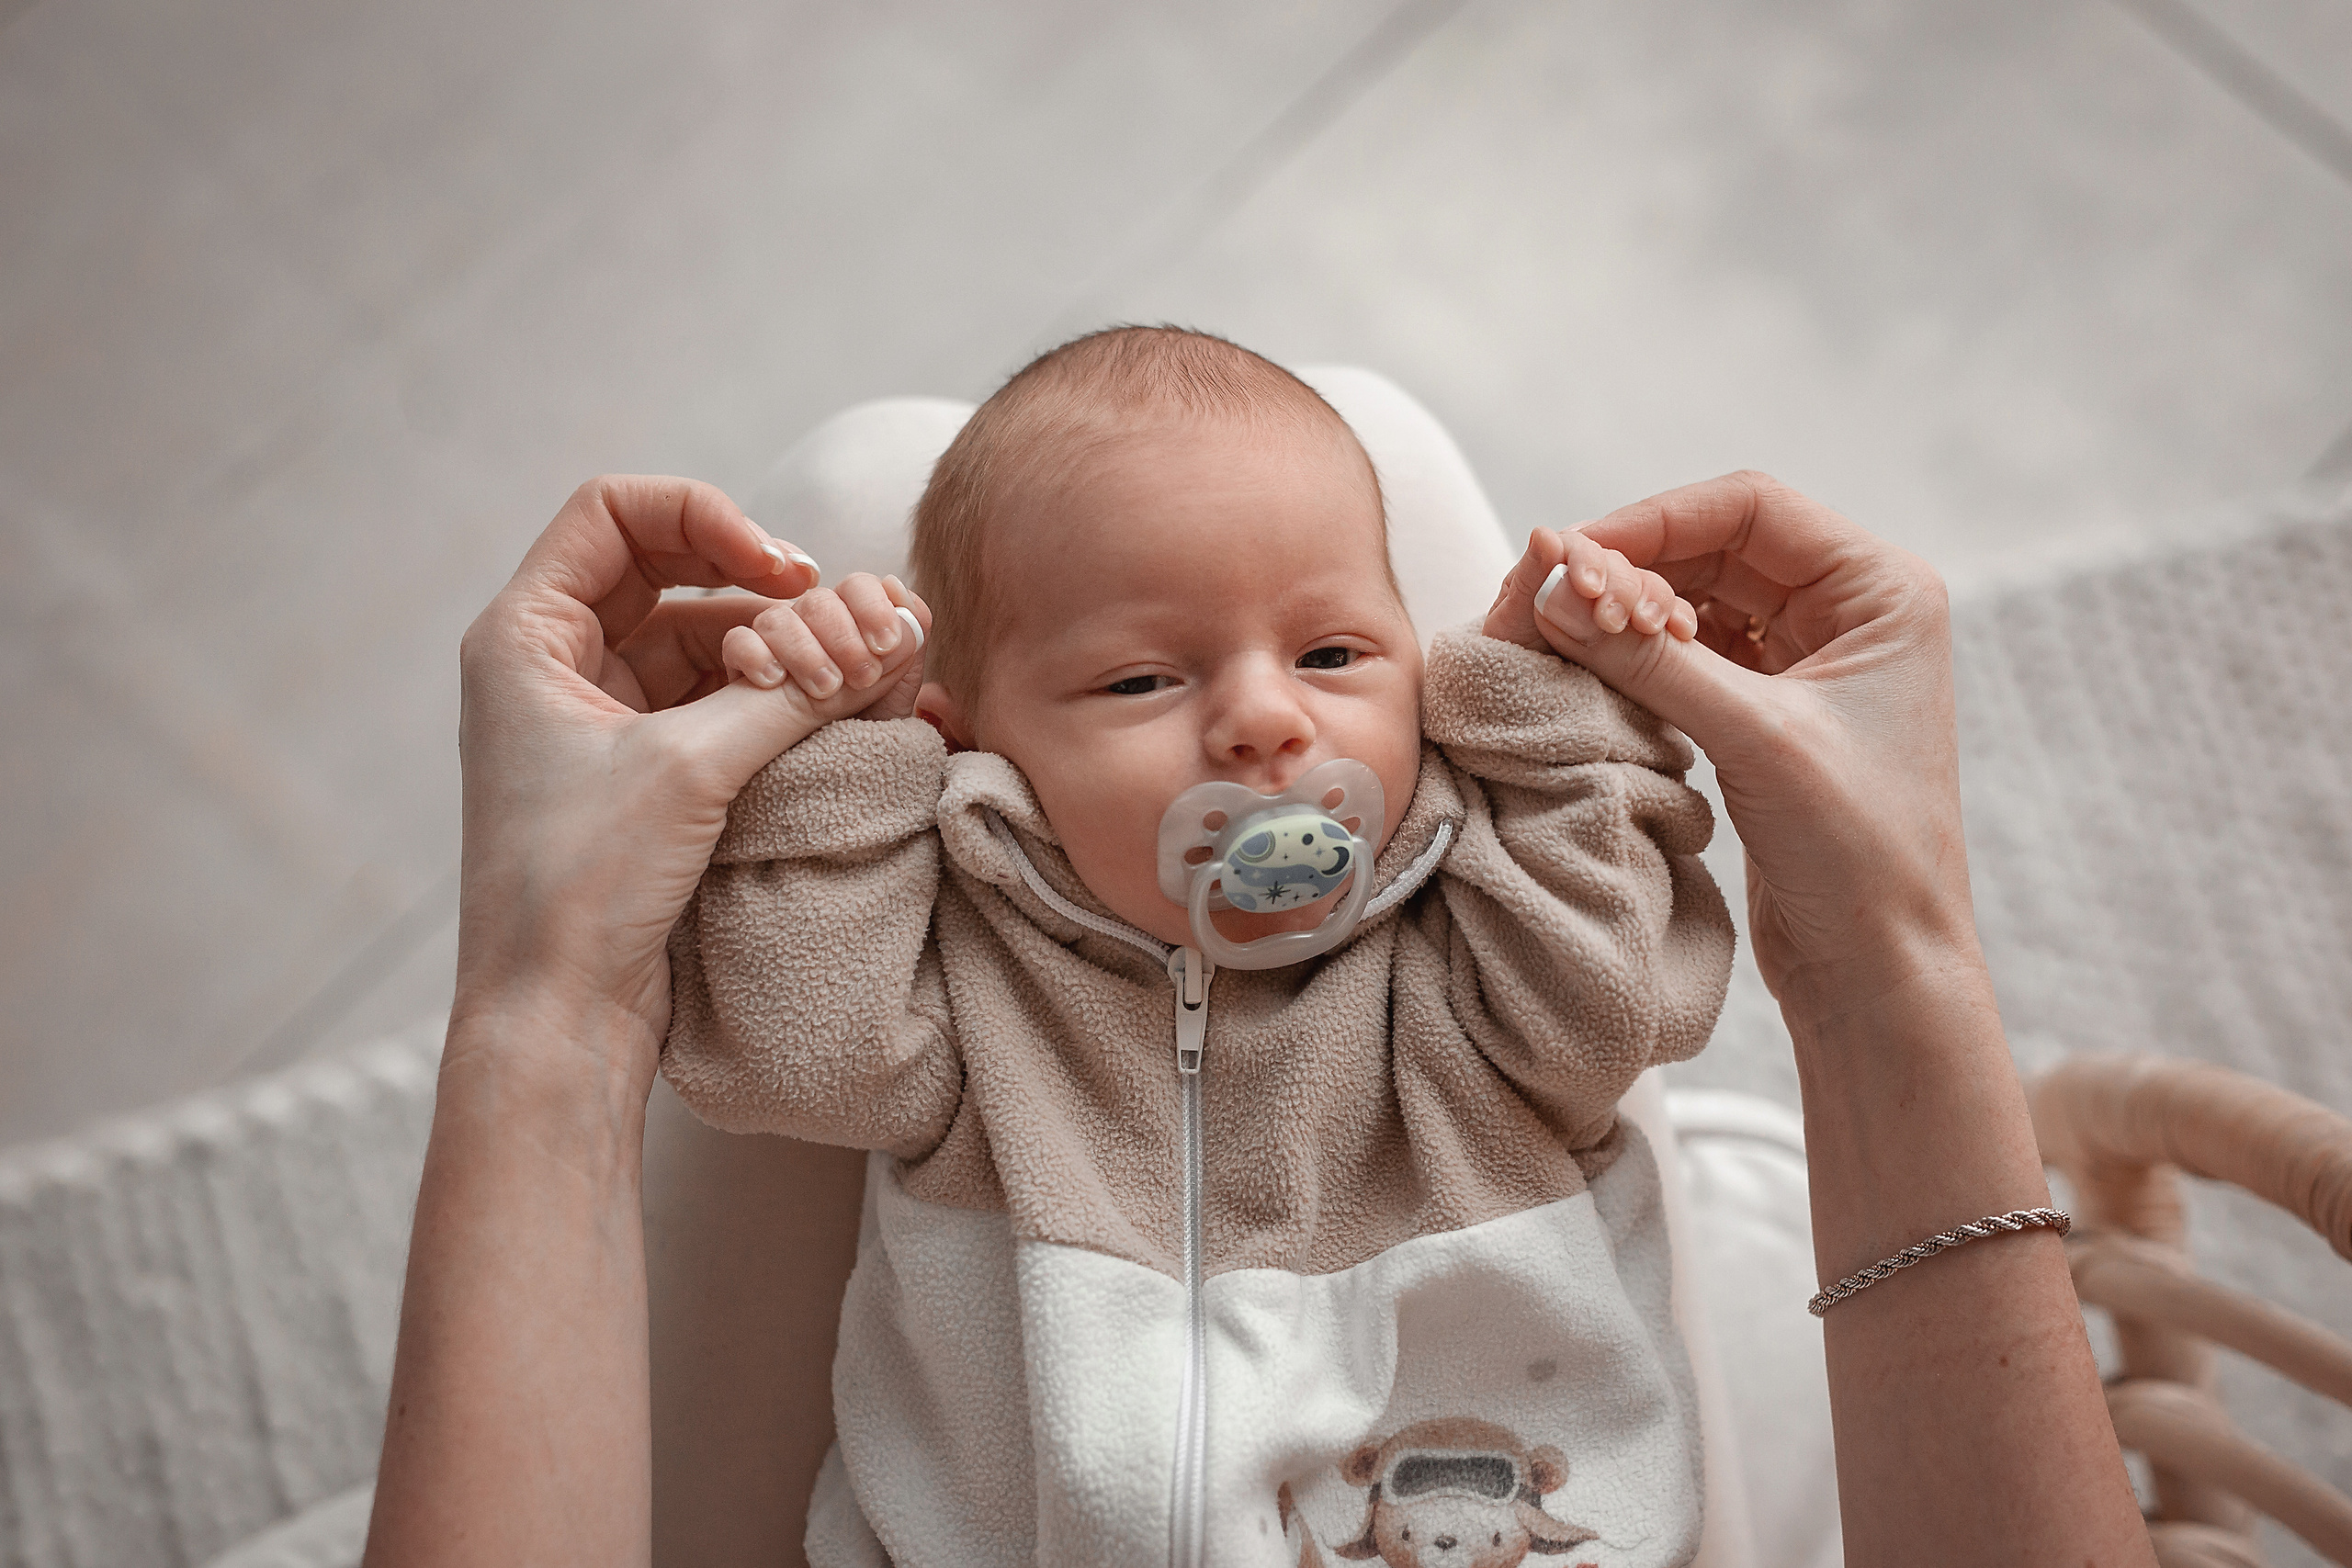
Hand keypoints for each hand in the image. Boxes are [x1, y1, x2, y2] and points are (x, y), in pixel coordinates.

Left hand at [451, 476, 930, 1075]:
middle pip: (665, 567)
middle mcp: (551, 663)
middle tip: (826, 609)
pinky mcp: (634, 769)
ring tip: (838, 672)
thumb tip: (888, 635)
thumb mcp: (692, 768)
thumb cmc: (581, 886)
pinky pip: (709, 698)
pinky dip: (764, 695)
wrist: (557, 1017)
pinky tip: (818, 711)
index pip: (615, 512)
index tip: (785, 570)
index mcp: (525, 636)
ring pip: (696, 636)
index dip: (707, 518)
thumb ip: (792, 691)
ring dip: (769, 643)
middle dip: (751, 581)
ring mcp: (593, 717)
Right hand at [721, 572, 929, 722]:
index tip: (885, 644)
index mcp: (853, 625)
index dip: (873, 606)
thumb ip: (905, 645)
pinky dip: (756, 654)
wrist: (838, 790)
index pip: (858, 589)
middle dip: (844, 636)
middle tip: (861, 678)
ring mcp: (774, 649)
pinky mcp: (741, 673)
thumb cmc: (866, 740)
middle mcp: (812, 629)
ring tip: (824, 690)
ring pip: (778, 618)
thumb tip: (906, 597)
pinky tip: (773, 681)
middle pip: (818, 601)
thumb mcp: (896, 697)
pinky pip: (738, 642)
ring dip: (806, 649)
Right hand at [1486, 471, 1972, 1017]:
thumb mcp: (1753, 740)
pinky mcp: (1771, 710)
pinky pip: (1693, 654)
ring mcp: (1812, 659)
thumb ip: (1651, 661)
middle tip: (1555, 600)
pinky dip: (1643, 658)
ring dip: (1634, 614)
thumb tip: (1553, 592)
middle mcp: (1853, 610)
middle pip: (1717, 545)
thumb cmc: (1858, 853)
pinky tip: (1599, 674)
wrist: (1880, 970)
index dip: (1654, 520)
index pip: (1750, 506)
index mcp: (1883, 590)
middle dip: (1636, 568)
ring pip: (1698, 599)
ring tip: (1568, 637)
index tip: (1572, 554)